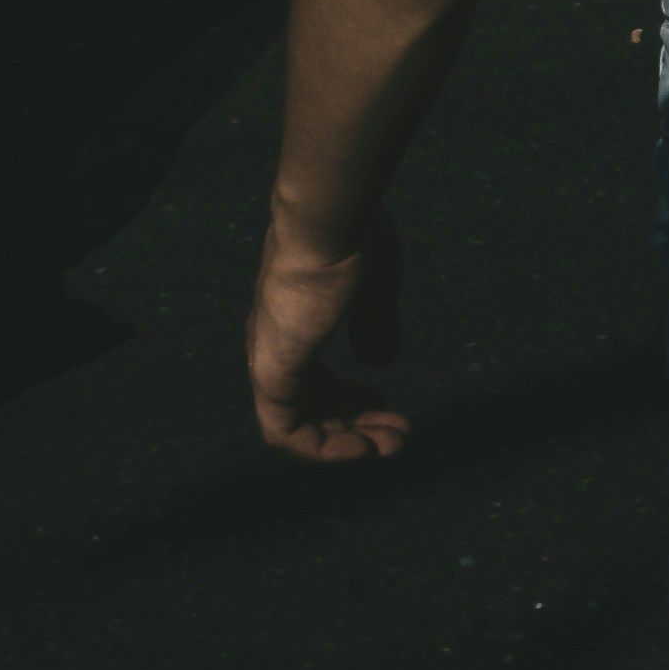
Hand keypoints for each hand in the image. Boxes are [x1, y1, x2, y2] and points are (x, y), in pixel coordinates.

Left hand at [249, 209, 407, 461]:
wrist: (329, 221)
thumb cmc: (354, 242)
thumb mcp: (376, 288)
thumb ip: (375, 326)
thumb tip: (379, 366)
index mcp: (293, 321)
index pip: (312, 376)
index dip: (349, 397)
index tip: (386, 400)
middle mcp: (275, 344)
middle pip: (308, 404)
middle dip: (354, 423)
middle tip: (398, 436)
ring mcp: (269, 359)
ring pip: (297, 424)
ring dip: (344, 440)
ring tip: (388, 446)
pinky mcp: (272, 372)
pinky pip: (286, 431)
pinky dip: (323, 447)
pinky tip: (361, 448)